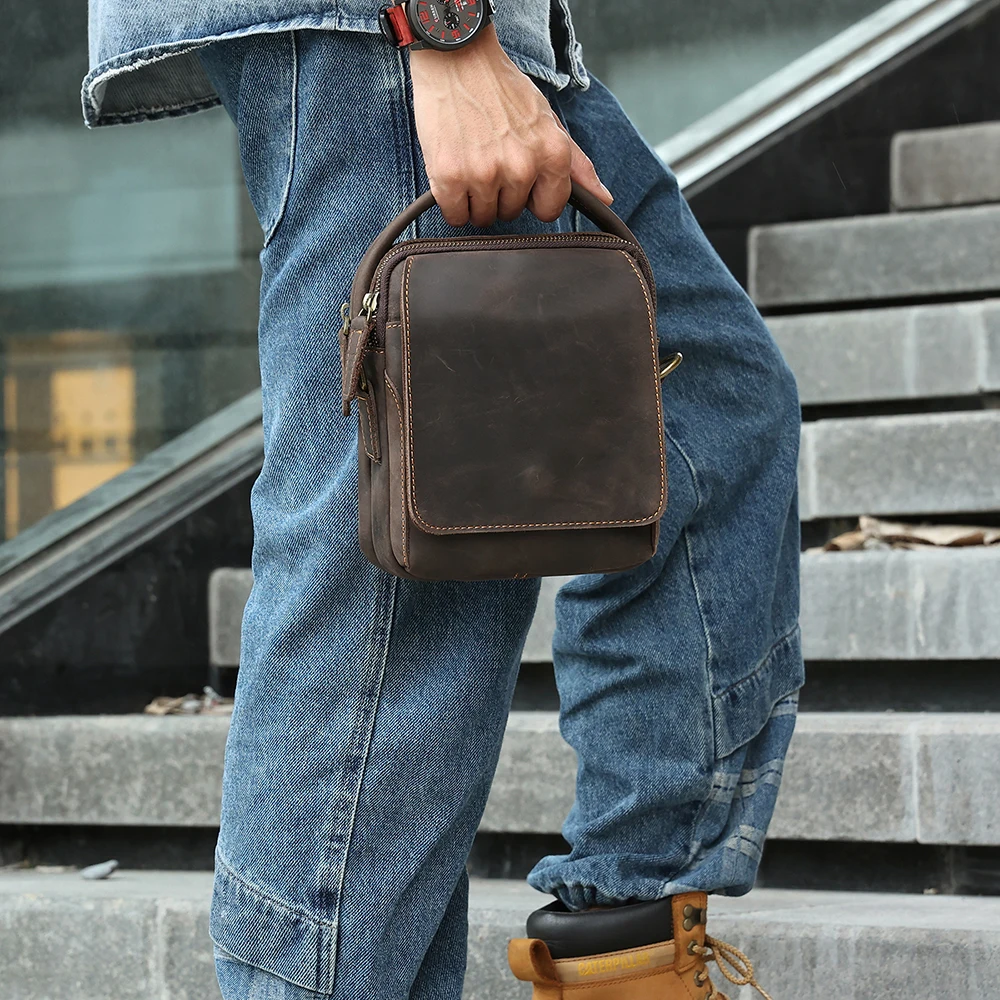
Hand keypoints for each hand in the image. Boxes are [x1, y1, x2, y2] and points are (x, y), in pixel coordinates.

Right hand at [409, 24, 612, 226]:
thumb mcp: (547, 121)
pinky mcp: (450, 177)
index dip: (533, 198)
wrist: (457, 58)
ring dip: (473, 198)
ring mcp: (485, 174)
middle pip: (511, 213)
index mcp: (552, 154)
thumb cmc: (502, 89)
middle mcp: (522, 167)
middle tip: (488, 158)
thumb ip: (577, 164)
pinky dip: (450, 201)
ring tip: (470, 160)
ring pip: (481, 217)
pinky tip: (452, 170)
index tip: (521, 180)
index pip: (549, 210)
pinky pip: (454, 215)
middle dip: (499, 194)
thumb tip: (603, 198)